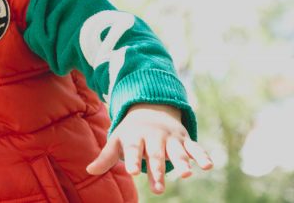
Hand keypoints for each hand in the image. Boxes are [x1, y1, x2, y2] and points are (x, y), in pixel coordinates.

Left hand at [86, 103, 212, 194]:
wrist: (150, 108)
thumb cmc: (131, 132)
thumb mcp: (117, 140)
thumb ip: (106, 157)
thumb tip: (89, 170)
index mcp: (135, 137)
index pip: (133, 150)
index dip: (132, 160)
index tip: (132, 172)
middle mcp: (154, 137)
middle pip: (155, 155)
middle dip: (157, 171)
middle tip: (158, 189)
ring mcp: (170, 138)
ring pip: (177, 151)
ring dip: (182, 162)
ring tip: (186, 175)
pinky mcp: (185, 140)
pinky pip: (195, 148)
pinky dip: (202, 156)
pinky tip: (208, 166)